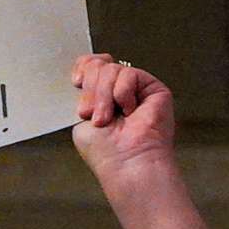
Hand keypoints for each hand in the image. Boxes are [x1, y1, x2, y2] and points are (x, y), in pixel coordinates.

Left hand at [69, 54, 176, 189]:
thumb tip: (81, 75)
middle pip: (98, 65)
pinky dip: (122, 93)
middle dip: (91, 89)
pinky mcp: (152, 88)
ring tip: (107, 118)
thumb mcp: (79, 120)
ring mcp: (135, 89)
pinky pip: (129, 73)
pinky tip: (129, 111)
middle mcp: (117, 93)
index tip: (76, 82)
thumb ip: (81, 94)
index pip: (90, 66)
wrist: (127, 162)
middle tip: (92, 114)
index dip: (82, 68)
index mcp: (100, 99)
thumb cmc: (106, 153)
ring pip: (112, 68)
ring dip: (104, 95)